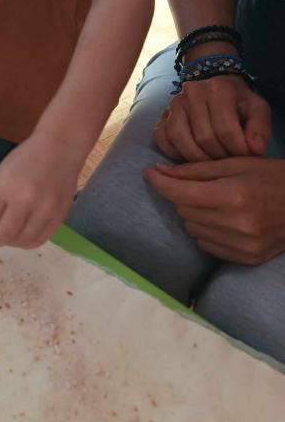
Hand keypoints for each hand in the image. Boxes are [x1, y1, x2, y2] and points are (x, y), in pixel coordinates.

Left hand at [0, 135, 80, 249]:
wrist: (60, 149)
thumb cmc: (26, 158)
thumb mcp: (1, 173)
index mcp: (5, 186)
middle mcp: (25, 200)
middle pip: (4, 234)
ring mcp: (44, 210)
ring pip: (22, 241)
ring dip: (11, 243)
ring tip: (7, 238)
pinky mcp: (59, 216)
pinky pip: (40, 239)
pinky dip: (28, 242)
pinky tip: (23, 237)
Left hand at [146, 157, 284, 264]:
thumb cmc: (271, 177)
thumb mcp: (236, 163)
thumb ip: (196, 170)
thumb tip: (160, 172)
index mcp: (233, 195)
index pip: (180, 192)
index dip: (160, 182)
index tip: (149, 173)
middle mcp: (236, 223)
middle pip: (183, 211)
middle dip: (183, 195)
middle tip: (198, 185)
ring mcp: (241, 245)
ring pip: (192, 229)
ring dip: (194, 214)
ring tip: (214, 202)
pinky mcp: (245, 258)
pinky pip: (207, 245)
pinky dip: (207, 231)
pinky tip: (223, 220)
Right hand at [153, 75, 270, 162]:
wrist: (217, 89)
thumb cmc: (238, 103)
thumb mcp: (257, 109)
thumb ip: (260, 128)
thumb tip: (256, 149)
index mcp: (218, 89)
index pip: (225, 128)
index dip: (237, 149)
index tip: (246, 157)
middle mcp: (191, 92)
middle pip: (203, 136)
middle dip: (219, 156)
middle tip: (230, 163)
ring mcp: (173, 104)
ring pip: (180, 139)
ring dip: (197, 159)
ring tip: (212, 164)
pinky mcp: (161, 116)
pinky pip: (162, 139)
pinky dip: (175, 153)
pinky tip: (191, 157)